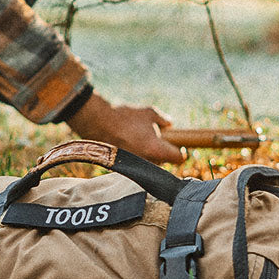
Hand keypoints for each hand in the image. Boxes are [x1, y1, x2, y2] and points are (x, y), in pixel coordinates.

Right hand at [66, 93, 185, 163]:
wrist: (97, 122)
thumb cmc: (125, 116)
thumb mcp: (149, 112)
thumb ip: (164, 120)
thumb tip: (169, 125)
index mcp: (157, 149)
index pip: (178, 158)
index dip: (181, 153)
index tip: (180, 147)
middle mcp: (148, 162)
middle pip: (163, 161)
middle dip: (162, 151)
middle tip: (156, 137)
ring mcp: (136, 165)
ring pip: (150, 163)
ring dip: (149, 153)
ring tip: (139, 138)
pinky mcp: (124, 165)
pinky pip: (136, 162)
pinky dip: (136, 154)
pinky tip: (128, 141)